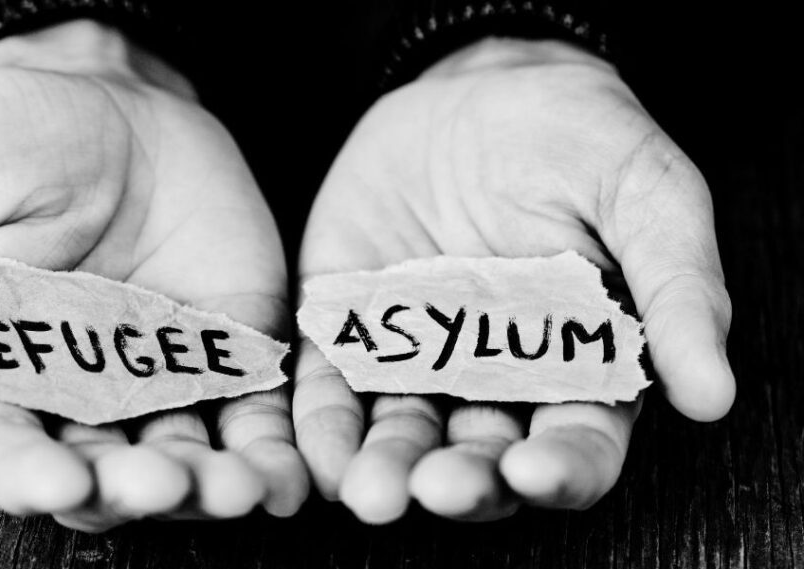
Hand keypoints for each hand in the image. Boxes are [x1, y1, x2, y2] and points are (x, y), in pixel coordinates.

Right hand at [0, 19, 307, 530]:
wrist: (107, 96)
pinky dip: (274, 446)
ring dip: (214, 485)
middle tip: (164, 483)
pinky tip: (291, 471)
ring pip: (187, 457)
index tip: (57, 484)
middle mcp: (80, 394)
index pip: (3, 452)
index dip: (25, 478)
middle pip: (105, 475)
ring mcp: (160, 376)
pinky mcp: (229, 348)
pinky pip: (254, 409)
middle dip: (135, 490)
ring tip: (242, 488)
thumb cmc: (0, 142)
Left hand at [294, 38, 733, 522]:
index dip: (560, 470)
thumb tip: (711, 392)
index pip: (577, 445)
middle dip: (460, 482)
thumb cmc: (575, 139)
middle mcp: (493, 377)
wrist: (476, 89)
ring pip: (401, 433)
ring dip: (385, 469)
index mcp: (576, 363)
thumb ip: (677, 287)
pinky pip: (333, 384)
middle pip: (480, 457)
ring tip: (370, 491)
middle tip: (436, 487)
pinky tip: (319, 451)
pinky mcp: (352, 326)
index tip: (532, 470)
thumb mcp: (644, 193)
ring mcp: (416, 356)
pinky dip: (322, 422)